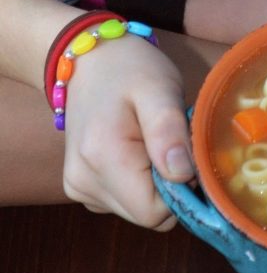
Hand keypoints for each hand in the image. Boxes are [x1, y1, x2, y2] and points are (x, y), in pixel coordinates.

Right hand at [62, 33, 193, 228]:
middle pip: (145, 214)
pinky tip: (134, 146)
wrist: (89, 58)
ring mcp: (77, 186)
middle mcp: (82, 182)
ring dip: (153, 181)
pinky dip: (136, 180)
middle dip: (168, 184)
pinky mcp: (78, 185)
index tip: (184, 150)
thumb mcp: (159, 87)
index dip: (180, 188)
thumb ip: (169, 130)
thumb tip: (182, 175)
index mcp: (102, 158)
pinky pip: (122, 200)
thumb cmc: (131, 67)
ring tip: (150, 138)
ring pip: (136, 209)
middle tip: (169, 140)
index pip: (154, 213)